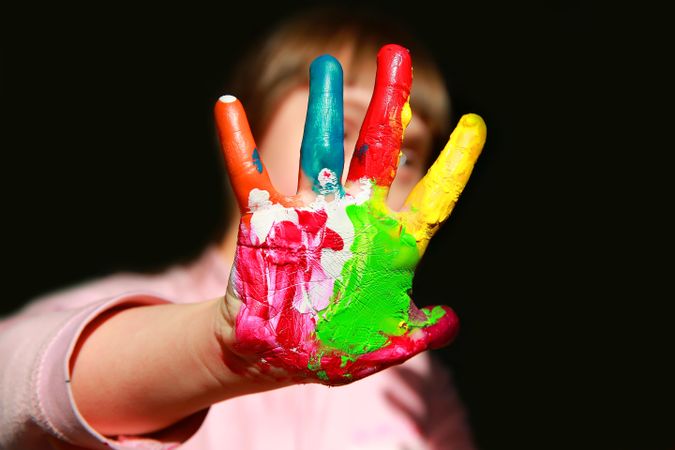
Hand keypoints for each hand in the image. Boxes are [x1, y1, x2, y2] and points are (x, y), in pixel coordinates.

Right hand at [214, 44, 485, 384]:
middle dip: (387, 105)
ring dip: (321, 110)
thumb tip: (452, 319)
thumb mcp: (382, 346)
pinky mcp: (266, 222)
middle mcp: (354, 219)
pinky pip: (249, 176)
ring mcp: (310, 215)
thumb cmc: (332, 351)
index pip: (430, 197)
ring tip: (324, 67)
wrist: (275, 355)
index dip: (454, 163)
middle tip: (396, 57)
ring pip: (318, 150)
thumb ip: (418, 333)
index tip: (475, 123)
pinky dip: (238, 144)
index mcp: (389, 246)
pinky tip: (226, 106)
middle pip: (377, 152)